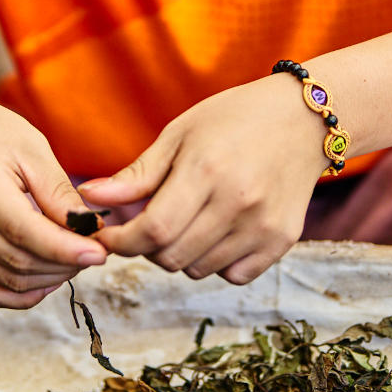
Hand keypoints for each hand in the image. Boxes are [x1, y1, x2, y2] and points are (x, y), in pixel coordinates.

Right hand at [0, 89, 106, 307]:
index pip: (24, 232)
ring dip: (49, 279)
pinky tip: (48, 279)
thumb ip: (57, 191)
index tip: (99, 252)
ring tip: (76, 260)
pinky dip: (22, 293)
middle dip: (63, 264)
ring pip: (8, 280)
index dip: (65, 249)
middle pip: (18, 262)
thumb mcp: (30, 147)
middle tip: (94, 251)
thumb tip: (89, 228)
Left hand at [78, 74, 327, 284]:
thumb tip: (90, 198)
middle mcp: (238, 203)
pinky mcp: (282, 241)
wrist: (301, 119)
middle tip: (147, 221)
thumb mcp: (180, 133)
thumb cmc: (233, 118)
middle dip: (146, 246)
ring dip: (180, 253)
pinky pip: (232, 274)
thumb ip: (138, 174)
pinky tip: (217, 228)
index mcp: (206, 170)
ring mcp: (263, 226)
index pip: (154, 230)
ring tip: (186, 217)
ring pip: (199, 269)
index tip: (107, 235)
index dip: (122, 241)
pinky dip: (215, 260)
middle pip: (172, 256)